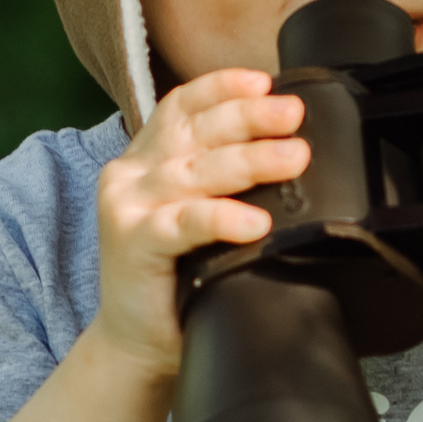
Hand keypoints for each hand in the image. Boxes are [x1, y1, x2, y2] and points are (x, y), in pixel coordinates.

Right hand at [93, 69, 310, 379]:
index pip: (183, 105)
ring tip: (294, 158)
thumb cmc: (177, 274)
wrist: (137, 341)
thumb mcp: (196, 211)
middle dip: (249, 117)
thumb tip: (290, 146)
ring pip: (194, 171)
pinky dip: (221, 218)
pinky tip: (254, 221)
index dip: (223, 88)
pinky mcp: (132, 243)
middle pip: (196, 131)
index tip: (265, 81)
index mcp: (149, 155)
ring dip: (249, 161)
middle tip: (293, 115)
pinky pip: (182, 223)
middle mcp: (133, 171)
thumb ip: (223, 178)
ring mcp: (128, 206)